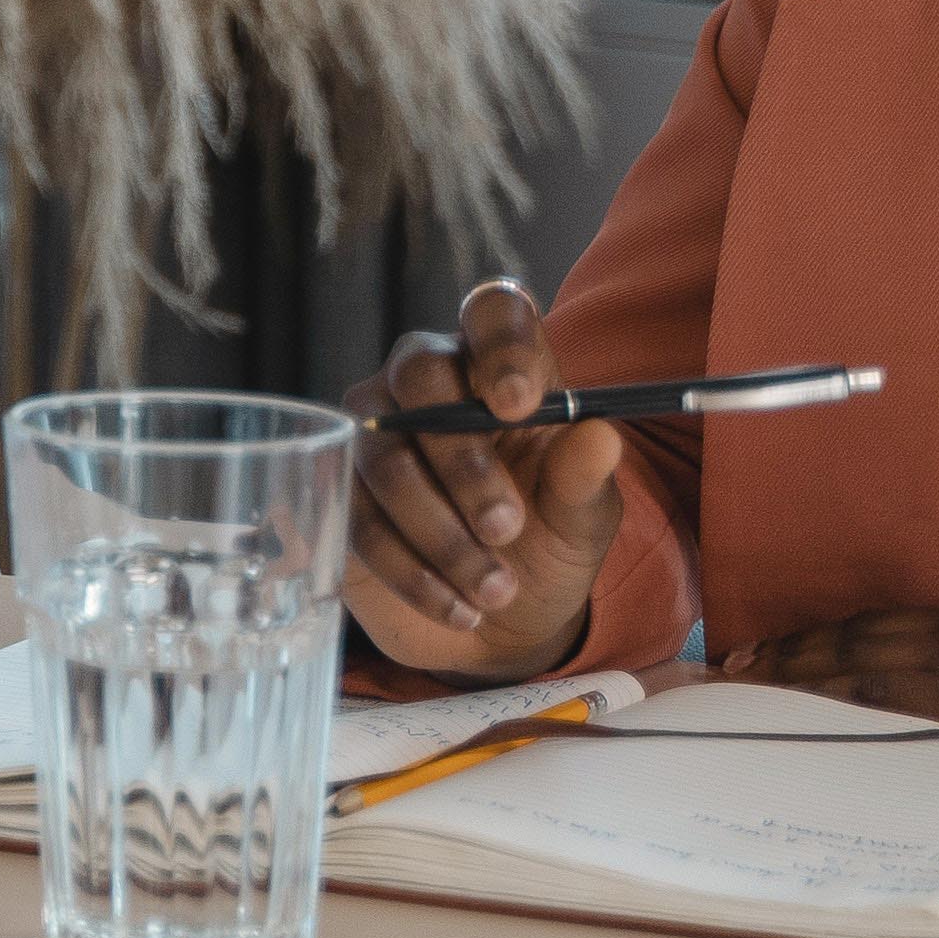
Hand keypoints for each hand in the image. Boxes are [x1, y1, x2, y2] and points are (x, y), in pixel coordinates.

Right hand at [338, 281, 628, 684]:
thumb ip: (585, 478)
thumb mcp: (582, 521)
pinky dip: (410, 569)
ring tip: (495, 589)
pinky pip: (357, 516)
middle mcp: (428, 383)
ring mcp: (373, 431)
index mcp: (500, 369)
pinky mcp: (337, 492)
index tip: (520, 404)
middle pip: (421, 376)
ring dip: (441, 532)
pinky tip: (457, 605)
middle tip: (507, 528)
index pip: (491, 313)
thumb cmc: (547, 548)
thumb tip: (600, 437)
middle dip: (463, 460)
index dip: (501, 345)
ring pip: (383, 455)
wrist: (504, 624)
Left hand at [723, 576, 938, 746]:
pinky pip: (890, 687)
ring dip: (800, 667)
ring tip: (744, 677)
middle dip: (796, 651)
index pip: (894, 623)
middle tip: (734, 662)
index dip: (835, 635)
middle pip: (862, 635)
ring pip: (862, 655)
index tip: (783, 646)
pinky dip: (838, 690)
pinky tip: (804, 699)